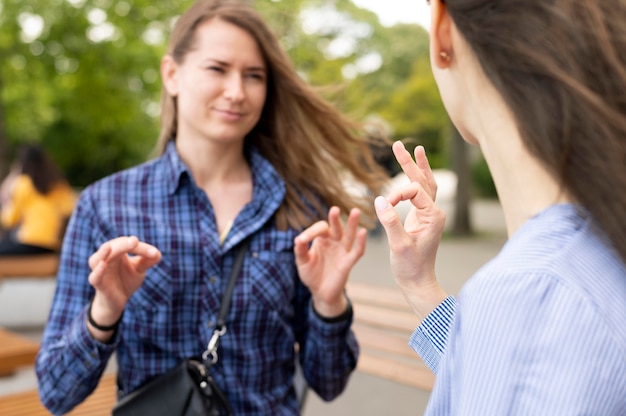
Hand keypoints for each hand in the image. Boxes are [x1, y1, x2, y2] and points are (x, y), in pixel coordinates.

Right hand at [87, 236, 160, 335]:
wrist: (118, 301)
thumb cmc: (127, 280)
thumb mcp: (139, 269)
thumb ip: (147, 261)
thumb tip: (157, 254)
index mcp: (116, 251)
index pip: (127, 243)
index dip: (140, 247)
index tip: (154, 254)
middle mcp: (106, 258)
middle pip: (113, 246)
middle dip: (124, 244)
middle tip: (135, 242)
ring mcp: (100, 270)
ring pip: (97, 259)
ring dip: (103, 253)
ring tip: (108, 247)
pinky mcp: (98, 283)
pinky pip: (94, 276)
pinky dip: (98, 270)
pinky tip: (103, 264)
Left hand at [294, 207, 365, 317]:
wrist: (320, 293)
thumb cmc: (311, 274)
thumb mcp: (302, 262)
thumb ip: (300, 250)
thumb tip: (297, 239)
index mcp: (322, 239)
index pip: (320, 228)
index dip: (311, 232)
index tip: (302, 241)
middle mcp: (334, 242)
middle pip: (336, 227)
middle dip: (335, 219)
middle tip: (334, 209)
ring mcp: (342, 251)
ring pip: (349, 235)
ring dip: (353, 224)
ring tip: (356, 211)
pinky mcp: (348, 262)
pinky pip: (357, 251)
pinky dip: (361, 242)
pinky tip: (363, 232)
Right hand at [375, 141, 447, 318]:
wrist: (418, 283)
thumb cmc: (410, 267)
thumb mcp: (398, 245)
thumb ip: (391, 221)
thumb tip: (380, 200)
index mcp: (433, 216)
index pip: (414, 191)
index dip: (397, 194)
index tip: (384, 206)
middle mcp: (435, 212)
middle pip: (424, 180)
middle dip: (410, 163)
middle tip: (397, 144)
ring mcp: (430, 215)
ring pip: (424, 185)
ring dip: (416, 168)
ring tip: (412, 149)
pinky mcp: (422, 219)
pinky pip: (421, 194)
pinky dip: (417, 181)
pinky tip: (413, 171)